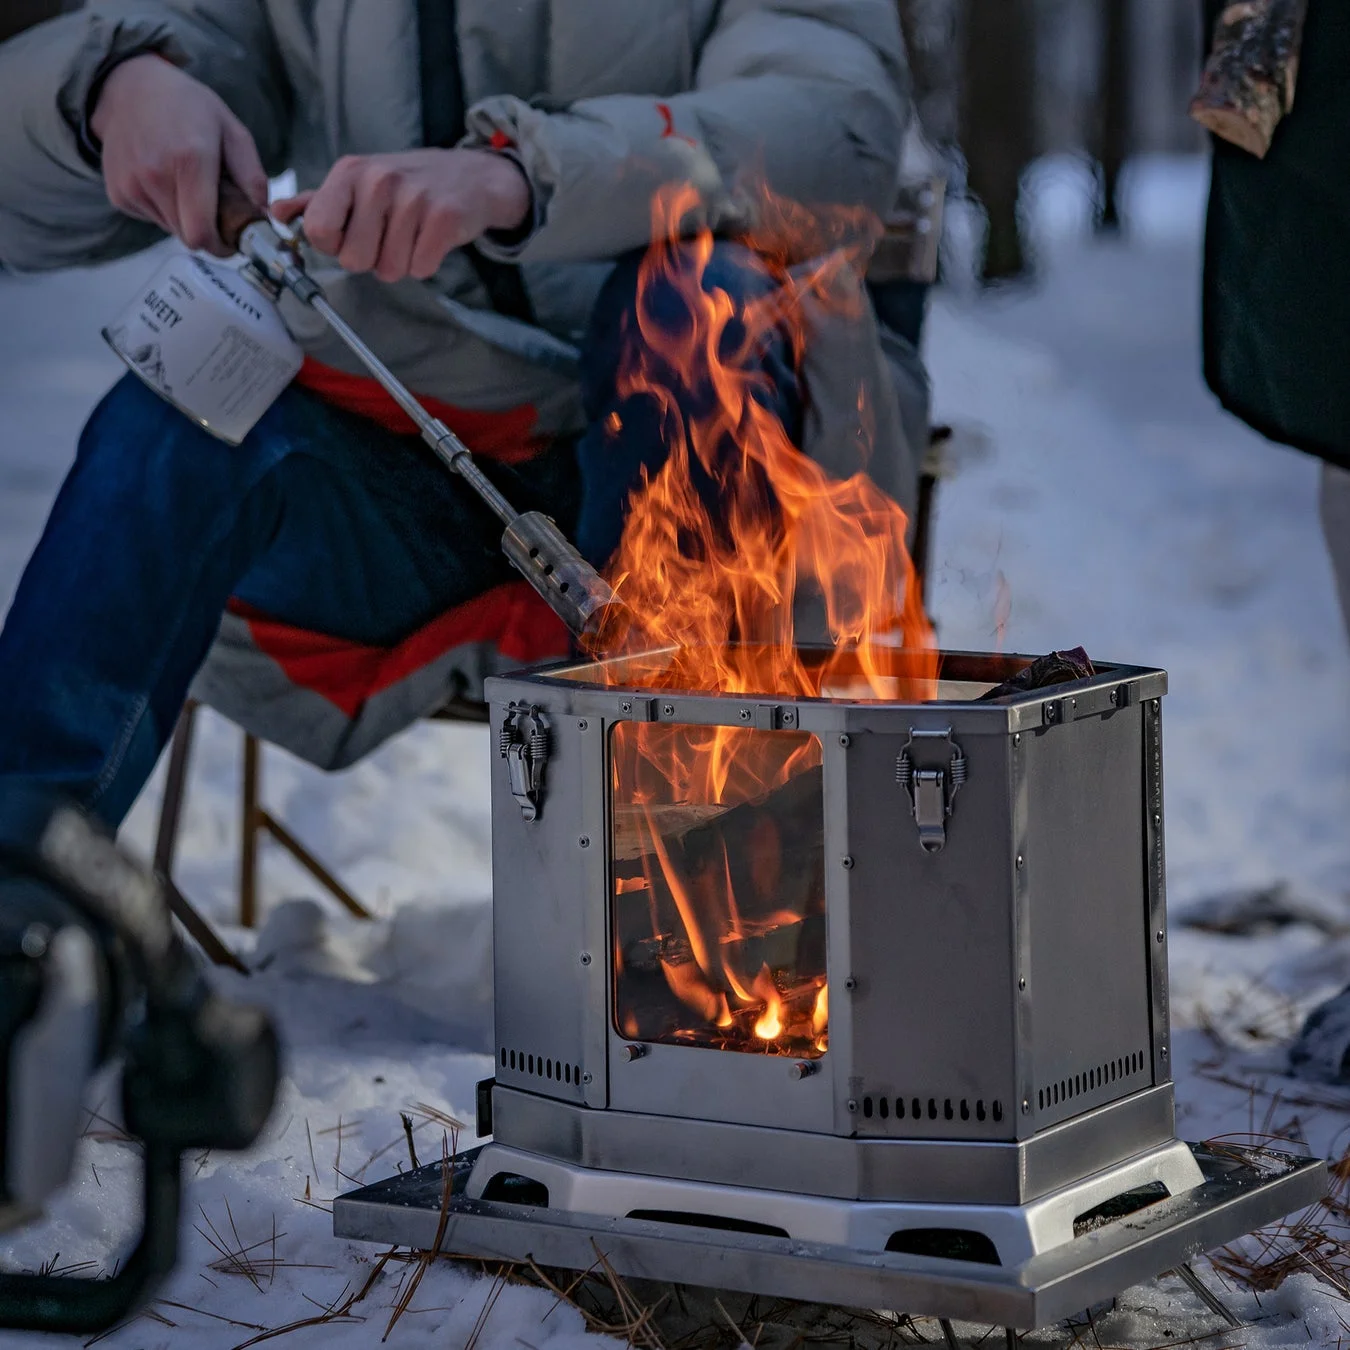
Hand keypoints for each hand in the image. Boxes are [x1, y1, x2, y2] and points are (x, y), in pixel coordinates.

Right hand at [91, 55, 268, 256]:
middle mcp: (154, 176)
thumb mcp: (232, 130)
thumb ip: (252, 176)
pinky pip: (151, 218)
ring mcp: (131, 185)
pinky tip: (164, 180)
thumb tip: (263, 215)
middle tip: (216, 211)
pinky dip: (164, 209)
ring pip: (171, 229)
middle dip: (208, 232)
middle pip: (189, 237)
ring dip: (185, 219)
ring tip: (186, 185)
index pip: (201, 234)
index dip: (220, 246)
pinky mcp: (117, 192)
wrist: (129, 88)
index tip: (232, 240)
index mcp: (189, 161)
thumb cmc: (188, 107)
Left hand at [272, 149, 530, 282]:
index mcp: (350, 172)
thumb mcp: (359, 182)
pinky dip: (427, 263)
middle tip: (390, 235)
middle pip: (354, 261)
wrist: (471, 176)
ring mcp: (413, 198)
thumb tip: (276, 212)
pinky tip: (431, 239)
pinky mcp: (444, 218)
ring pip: (389, 269)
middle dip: (373, 259)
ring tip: (413, 234)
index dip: (335, 244)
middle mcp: (379, 180)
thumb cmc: (409, 184)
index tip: (353, 233)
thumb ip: (317, 201)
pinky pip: (421, 268)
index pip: (318, 232)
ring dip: (402, 262)